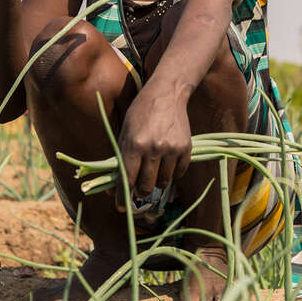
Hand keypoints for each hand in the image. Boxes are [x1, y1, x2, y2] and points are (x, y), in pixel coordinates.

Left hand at [116, 92, 191, 208]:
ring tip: (153, 178)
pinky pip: (178, 173)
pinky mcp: (186, 148)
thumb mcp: (125, 132)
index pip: (127, 179)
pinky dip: (172, 174)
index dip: (122, 196)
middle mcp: (153, 149)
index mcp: (134, 145)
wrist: (167, 94)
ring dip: (157, 184)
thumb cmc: (141, 113)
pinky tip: (166, 165)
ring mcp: (172, 149)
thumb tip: (116, 185)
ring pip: (164, 182)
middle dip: (140, 194)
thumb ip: (122, 158)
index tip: (120, 207)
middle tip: (139, 193)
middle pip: (146, 186)